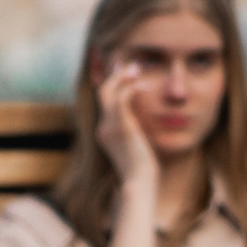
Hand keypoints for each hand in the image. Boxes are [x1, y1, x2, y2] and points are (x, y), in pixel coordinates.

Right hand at [97, 61, 158, 189]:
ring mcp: (110, 127)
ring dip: (122, 77)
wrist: (138, 182)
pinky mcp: (122, 127)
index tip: (125, 71)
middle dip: (116, 76)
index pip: (104, 102)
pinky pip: (121, 100)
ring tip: (136, 68)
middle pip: (102, 93)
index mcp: (105, 132)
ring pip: (109, 92)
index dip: (113, 84)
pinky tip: (143, 86)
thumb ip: (135, 133)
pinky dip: (130, 89)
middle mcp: (103, 128)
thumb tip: (142, 126)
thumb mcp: (137, 147)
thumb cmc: (142, 169)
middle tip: (132, 65)